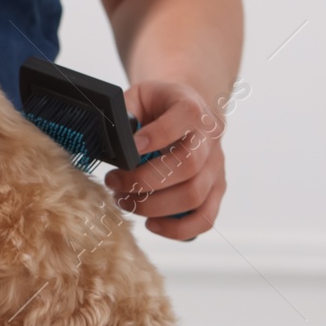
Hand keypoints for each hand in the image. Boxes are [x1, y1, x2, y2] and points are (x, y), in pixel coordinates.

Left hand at [103, 79, 225, 240]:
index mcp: (191, 108)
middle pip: (187, 167)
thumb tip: (109, 140)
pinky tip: (151, 223)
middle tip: (114, 183)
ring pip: (194, 196)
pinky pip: (205, 218)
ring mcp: (216, 166)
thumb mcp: (139, 96)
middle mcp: (209, 139)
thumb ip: (124, 113)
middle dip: (143, 181)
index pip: (183, 120)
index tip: (127, 152)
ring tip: (125, 201)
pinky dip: (178, 229)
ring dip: (153, 206)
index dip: (155, 137)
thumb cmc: (158, 106)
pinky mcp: (216, 189)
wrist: (187, 109)